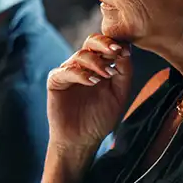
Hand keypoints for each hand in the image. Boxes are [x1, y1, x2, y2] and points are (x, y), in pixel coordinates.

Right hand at [47, 34, 131, 156]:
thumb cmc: (100, 119)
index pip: (106, 45)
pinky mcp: (56, 81)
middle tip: (115, 51)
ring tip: (107, 74)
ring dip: (95, 62)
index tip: (125, 50)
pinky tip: (92, 81)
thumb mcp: (119, 94)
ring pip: (80, 55)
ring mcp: (69, 72)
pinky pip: (66, 71)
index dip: (115, 44)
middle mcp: (84, 66)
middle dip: (104, 44)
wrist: (82, 140)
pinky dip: (80, 74)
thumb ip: (124, 72)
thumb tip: (126, 49)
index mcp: (99, 66)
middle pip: (91, 42)